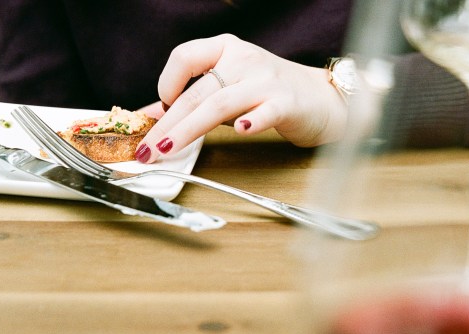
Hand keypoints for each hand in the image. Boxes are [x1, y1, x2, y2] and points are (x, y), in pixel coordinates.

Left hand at [134, 34, 347, 163]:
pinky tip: (241, 131)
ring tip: (169, 149)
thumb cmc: (268, 94)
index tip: (160, 108)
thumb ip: (192, 100)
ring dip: (190, 129)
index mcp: (226, 49)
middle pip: (198, 92)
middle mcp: (244, 60)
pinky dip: (253, 121)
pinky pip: (266, 112)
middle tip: (147, 149)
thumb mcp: (228, 88)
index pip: (185, 56)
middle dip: (168, 123)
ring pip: (220, 104)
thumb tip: (147, 118)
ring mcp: (266, 81)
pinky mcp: (286, 103)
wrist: (321, 99)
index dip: (167, 82)